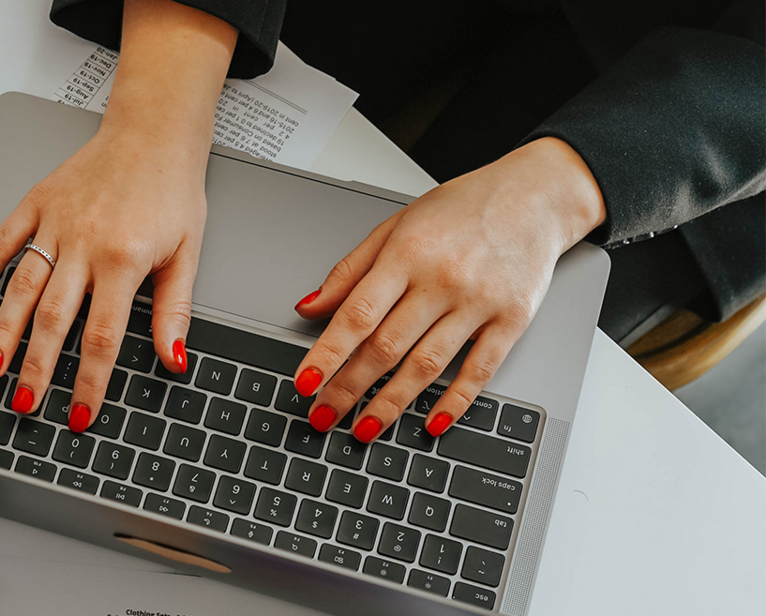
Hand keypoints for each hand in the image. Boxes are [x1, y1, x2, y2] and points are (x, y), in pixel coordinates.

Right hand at [0, 0, 234, 432]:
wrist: (153, 130)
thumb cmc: (171, 189)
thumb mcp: (188, 252)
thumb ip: (174, 310)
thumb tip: (174, 360)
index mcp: (123, 259)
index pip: (101, 336)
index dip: (88, 381)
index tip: (79, 414)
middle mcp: (84, 243)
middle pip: (54, 319)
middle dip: (36, 366)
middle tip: (24, 403)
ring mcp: (55, 223)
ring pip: (22, 287)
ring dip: (4, 331)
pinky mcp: (36, 203)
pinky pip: (2, 242)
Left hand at [289, 137, 605, 441]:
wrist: (537, 194)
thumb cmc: (462, 208)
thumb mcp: (396, 225)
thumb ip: (350, 270)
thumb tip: (310, 307)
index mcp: (406, 254)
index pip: (357, 314)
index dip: (327, 353)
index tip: (304, 382)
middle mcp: (442, 280)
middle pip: (385, 347)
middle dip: (348, 389)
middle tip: (321, 417)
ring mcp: (479, 302)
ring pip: (426, 365)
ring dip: (391, 404)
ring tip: (363, 429)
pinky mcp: (513, 319)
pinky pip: (480, 370)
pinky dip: (455, 401)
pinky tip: (432, 423)